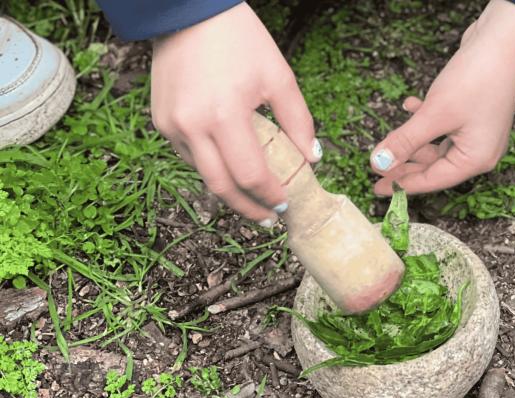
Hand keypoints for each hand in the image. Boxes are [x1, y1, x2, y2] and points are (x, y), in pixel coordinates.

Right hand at [151, 3, 320, 224]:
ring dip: (229, 191)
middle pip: (222, 187)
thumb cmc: (239, 40)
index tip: (286, 205)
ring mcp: (171, 125)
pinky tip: (231, 168)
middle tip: (269, 220)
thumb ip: (299, 122)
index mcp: (224, 115)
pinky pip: (189, 156)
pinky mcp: (160, 121)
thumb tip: (312, 159)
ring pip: (203, 175)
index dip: (270, 195)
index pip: (251, 175)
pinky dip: (212, 167)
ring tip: (253, 199)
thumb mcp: (278, 77)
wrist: (188, 11)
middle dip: (248, 208)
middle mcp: (192, 126)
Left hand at [370, 0, 514, 195]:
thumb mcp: (433, 115)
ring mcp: (478, 132)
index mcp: (476, 159)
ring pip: (436, 145)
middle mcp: (480, 150)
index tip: (377, 187)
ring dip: (413, 139)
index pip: (433, 180)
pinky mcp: (473, 113)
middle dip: (405, 163)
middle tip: (378, 166)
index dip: (402, 184)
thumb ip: (405, 142)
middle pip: (434, 165)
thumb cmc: (476, 79)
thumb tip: (379, 162)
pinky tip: (410, 105)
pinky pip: (443, 126)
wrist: (502, 40)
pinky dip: (425, 120)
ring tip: (390, 135)